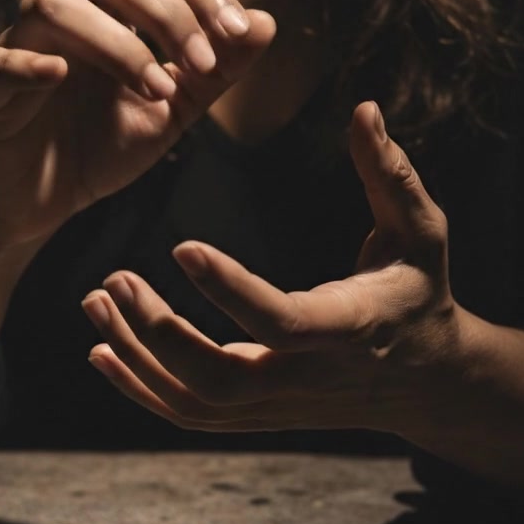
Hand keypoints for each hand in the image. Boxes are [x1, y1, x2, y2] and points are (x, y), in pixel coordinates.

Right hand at [0, 0, 274, 246]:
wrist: (45, 202)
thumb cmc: (103, 144)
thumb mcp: (175, 109)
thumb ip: (218, 70)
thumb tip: (268, 21)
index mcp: (110, 4)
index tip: (239, 34)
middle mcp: (64, 7)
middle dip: (165, 8)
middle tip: (203, 61)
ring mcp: (21, 40)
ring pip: (57, 2)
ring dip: (117, 43)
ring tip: (157, 90)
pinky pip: (0, 60)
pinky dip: (30, 63)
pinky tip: (62, 76)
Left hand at [81, 102, 463, 434]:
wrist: (427, 380)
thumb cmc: (420, 291)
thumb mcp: (422, 231)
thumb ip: (391, 175)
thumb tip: (364, 108)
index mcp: (349, 329)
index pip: (281, 322)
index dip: (230, 291)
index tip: (180, 245)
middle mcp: (307, 378)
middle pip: (219, 382)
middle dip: (159, 336)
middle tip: (115, 279)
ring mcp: (278, 406)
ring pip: (194, 404)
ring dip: (137, 358)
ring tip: (96, 299)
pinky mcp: (257, 415)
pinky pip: (189, 415)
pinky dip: (140, 389)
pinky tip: (103, 350)